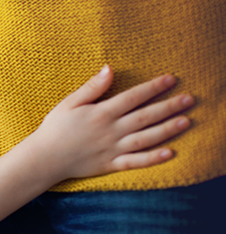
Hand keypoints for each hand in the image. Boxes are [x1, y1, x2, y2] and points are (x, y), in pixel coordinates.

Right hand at [28, 65, 193, 182]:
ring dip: (167, 130)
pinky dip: (153, 158)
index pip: (133, 97)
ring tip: (186, 121)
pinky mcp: (111, 164)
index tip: (171, 79)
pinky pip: (136, 162)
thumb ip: (92, 87)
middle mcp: (111, 130)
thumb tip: (109, 68)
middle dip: (168, 106)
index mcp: (101, 113)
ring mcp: (112, 148)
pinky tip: (170, 153)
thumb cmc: (55, 127)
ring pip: (146, 138)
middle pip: (145, 116)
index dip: (153, 87)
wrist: (45, 157)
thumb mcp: (70, 102)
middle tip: (189, 99)